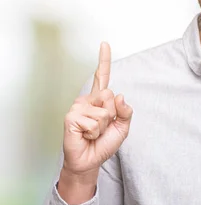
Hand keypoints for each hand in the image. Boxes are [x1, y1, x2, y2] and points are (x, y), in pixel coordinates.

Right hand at [62, 42, 132, 177]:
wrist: (90, 161)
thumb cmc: (104, 143)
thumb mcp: (123, 127)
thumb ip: (126, 111)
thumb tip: (120, 96)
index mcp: (99, 100)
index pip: (101, 76)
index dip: (103, 60)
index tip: (105, 43)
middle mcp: (87, 100)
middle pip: (110, 96)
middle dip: (112, 116)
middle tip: (102, 127)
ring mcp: (77, 107)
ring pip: (104, 112)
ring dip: (103, 127)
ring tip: (93, 133)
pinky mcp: (71, 117)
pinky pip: (94, 122)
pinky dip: (94, 132)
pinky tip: (86, 135)